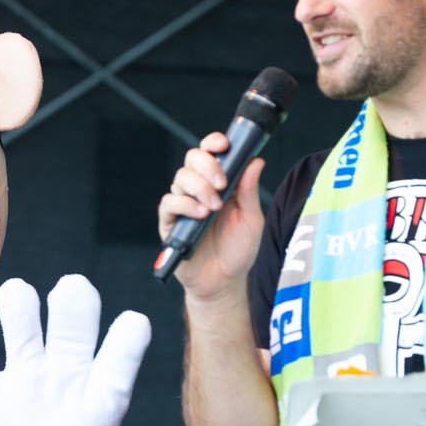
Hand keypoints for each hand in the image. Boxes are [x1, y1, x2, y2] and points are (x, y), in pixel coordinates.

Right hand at [157, 135, 265, 301]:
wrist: (223, 282)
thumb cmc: (238, 250)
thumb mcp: (251, 219)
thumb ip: (249, 191)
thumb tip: (256, 161)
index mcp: (219, 183)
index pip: (211, 153)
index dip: (214, 143)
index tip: (224, 144)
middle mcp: (198, 189)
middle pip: (192, 158)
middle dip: (208, 165)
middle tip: (222, 183)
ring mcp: (183, 204)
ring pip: (180, 178)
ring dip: (200, 188)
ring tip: (214, 208)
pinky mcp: (170, 222)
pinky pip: (169, 203)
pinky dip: (185, 205)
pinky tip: (200, 215)